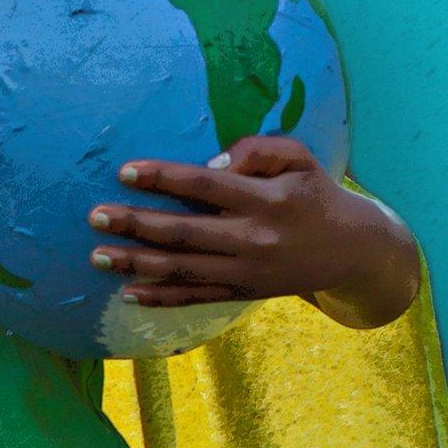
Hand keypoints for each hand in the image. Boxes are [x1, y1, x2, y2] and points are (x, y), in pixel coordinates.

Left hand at [86, 135, 419, 325]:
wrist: (353, 250)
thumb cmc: (313, 191)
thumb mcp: (299, 158)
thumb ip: (258, 149)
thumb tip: (213, 161)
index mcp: (266, 200)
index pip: (206, 186)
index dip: (164, 178)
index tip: (125, 171)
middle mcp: (254, 239)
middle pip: (186, 233)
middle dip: (136, 225)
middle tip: (94, 216)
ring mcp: (247, 271)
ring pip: (183, 270)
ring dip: (137, 264)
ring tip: (97, 256)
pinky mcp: (242, 291)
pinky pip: (196, 297)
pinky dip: (162, 298)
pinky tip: (128, 294)